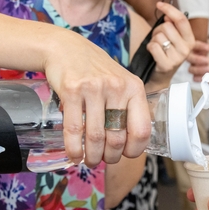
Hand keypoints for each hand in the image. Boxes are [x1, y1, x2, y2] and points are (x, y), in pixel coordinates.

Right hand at [43, 32, 151, 167]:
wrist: (67, 48)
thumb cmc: (96, 70)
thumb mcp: (122, 82)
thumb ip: (129, 107)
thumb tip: (133, 143)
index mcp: (134, 88)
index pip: (141, 129)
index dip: (135, 150)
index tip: (126, 155)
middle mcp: (117, 87)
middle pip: (117, 138)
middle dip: (110, 157)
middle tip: (104, 160)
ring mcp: (94, 89)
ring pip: (96, 137)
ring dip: (92, 157)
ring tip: (90, 161)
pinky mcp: (71, 91)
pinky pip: (74, 130)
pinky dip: (74, 149)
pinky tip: (75, 155)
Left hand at [146, 2, 194, 86]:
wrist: (160, 75)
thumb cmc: (165, 52)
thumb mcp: (173, 38)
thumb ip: (172, 25)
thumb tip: (167, 15)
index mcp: (190, 40)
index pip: (181, 20)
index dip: (170, 9)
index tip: (159, 4)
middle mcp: (186, 49)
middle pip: (167, 26)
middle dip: (158, 30)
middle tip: (159, 38)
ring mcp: (177, 58)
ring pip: (159, 36)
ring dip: (154, 39)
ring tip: (157, 47)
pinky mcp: (166, 65)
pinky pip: (153, 46)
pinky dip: (149, 47)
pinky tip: (153, 53)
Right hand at [187, 41, 208, 83]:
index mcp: (197, 49)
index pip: (195, 45)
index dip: (200, 46)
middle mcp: (193, 58)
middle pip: (190, 58)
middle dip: (198, 59)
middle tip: (208, 60)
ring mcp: (193, 67)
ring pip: (191, 69)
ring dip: (200, 69)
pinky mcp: (196, 76)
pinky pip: (194, 78)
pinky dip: (200, 78)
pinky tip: (206, 77)